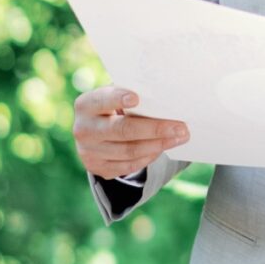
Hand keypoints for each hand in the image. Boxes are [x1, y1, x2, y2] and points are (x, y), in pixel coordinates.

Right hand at [73, 84, 189, 177]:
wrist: (93, 135)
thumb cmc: (112, 108)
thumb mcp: (114, 97)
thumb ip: (131, 95)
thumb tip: (165, 97)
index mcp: (85, 105)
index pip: (102, 101)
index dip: (118, 99)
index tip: (137, 98)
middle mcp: (84, 129)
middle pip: (123, 130)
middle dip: (155, 128)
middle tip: (180, 127)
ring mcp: (89, 152)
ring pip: (130, 151)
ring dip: (159, 144)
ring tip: (179, 137)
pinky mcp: (99, 168)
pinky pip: (129, 165)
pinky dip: (149, 156)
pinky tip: (163, 148)